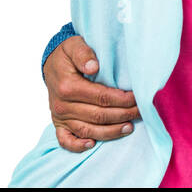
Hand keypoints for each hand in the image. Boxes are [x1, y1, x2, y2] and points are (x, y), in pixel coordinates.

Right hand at [44, 35, 139, 151]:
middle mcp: (62, 105)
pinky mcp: (58, 124)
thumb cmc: (67, 54)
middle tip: (140, 112)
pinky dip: (78, 146)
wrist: (51, 63)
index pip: (101, 97)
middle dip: (123, 115)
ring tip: (129, 128)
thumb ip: (84, 54)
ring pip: (87, 130)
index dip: (121, 100)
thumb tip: (94, 66)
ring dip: (110, 132)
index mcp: (68, 86)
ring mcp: (59, 116)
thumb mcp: (74, 45)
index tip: (137, 98)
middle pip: (98, 115)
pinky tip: (93, 144)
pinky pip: (65, 140)